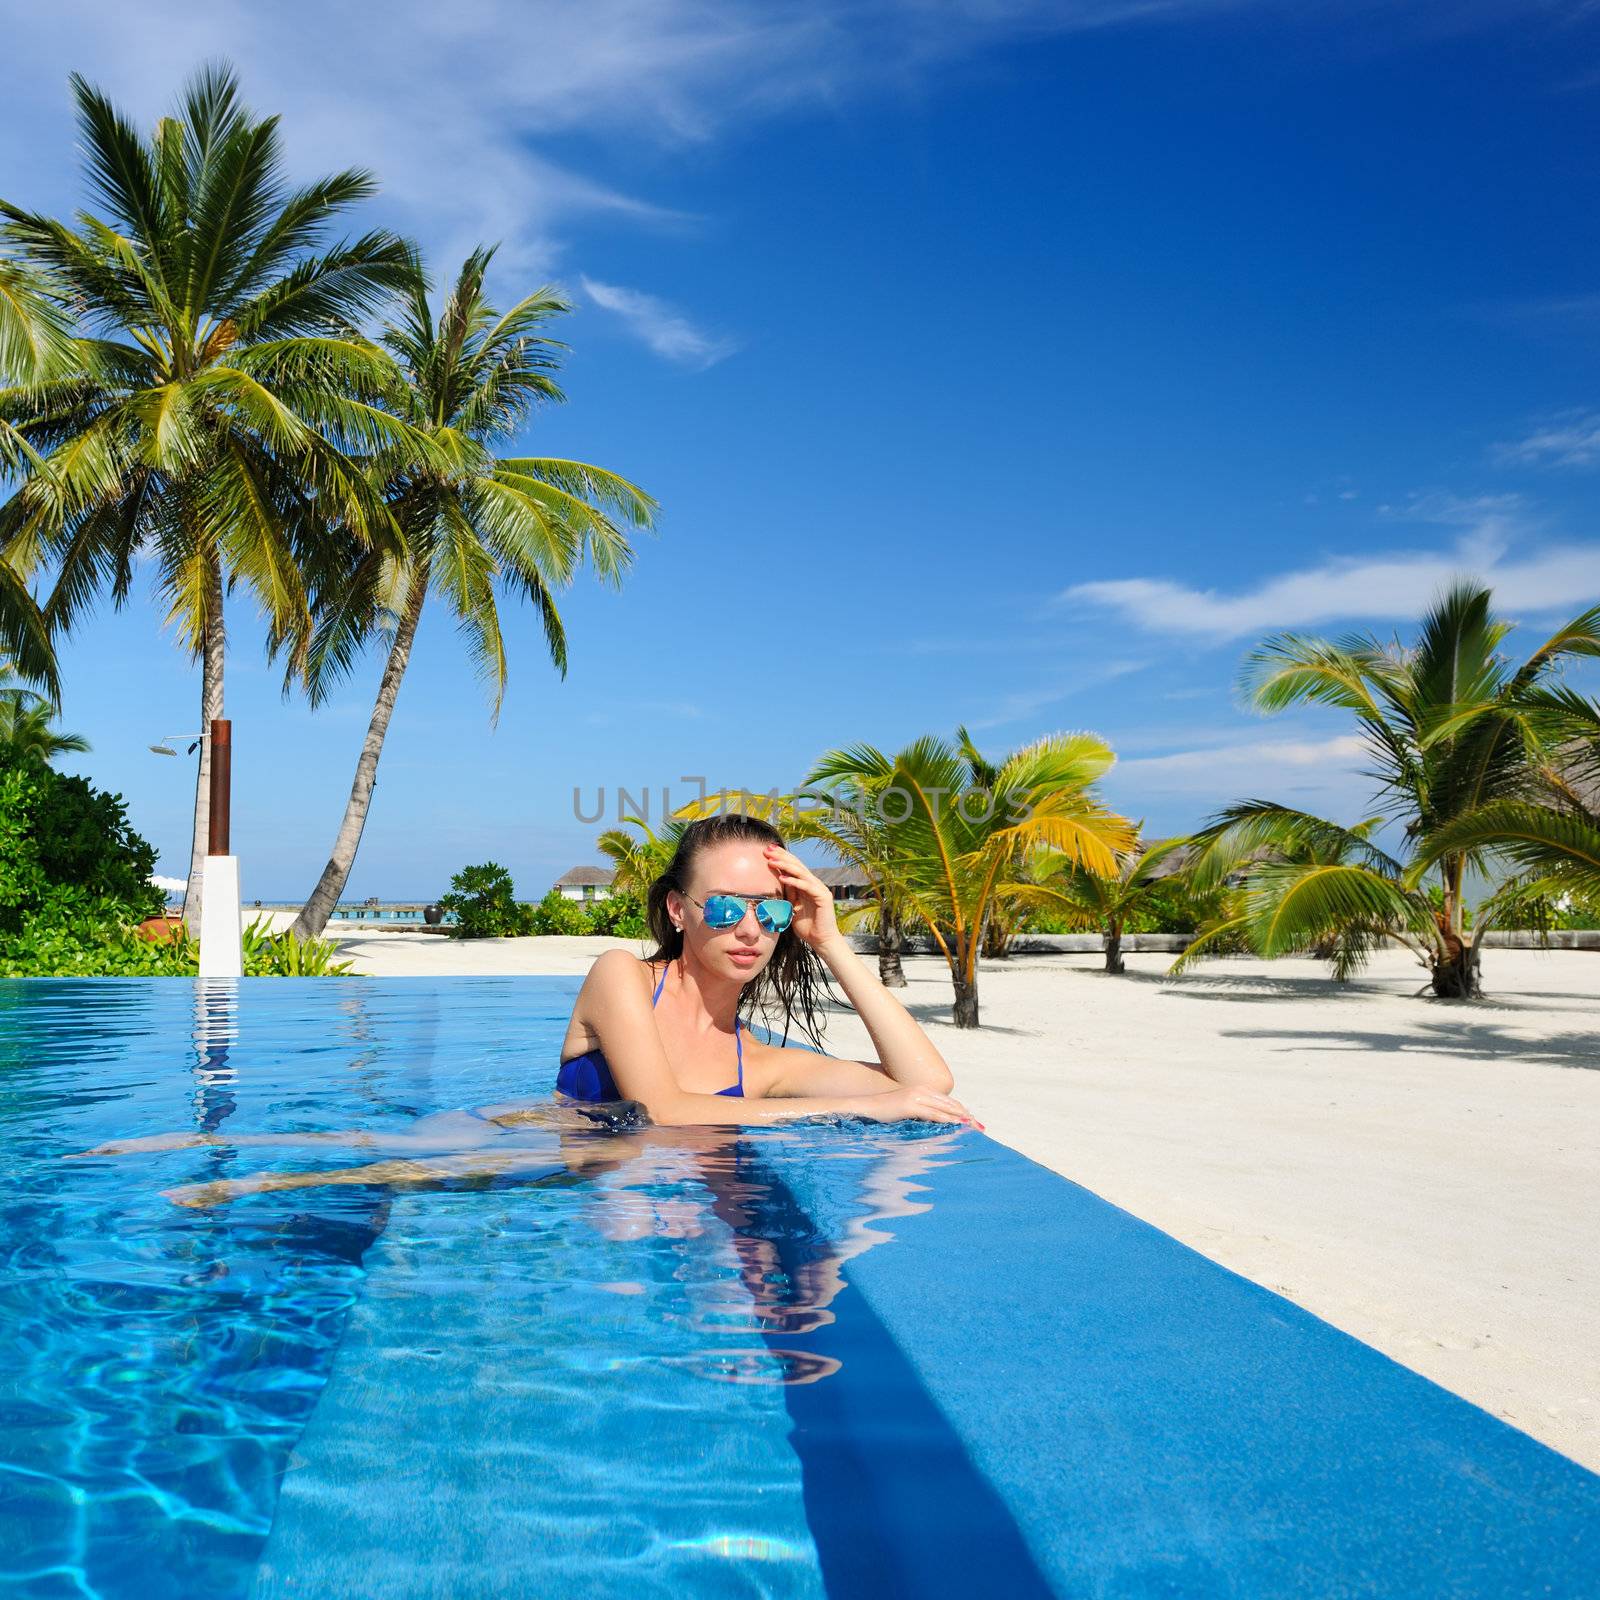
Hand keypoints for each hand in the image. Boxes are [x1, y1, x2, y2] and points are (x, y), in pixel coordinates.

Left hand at [762, 842, 842, 950]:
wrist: (822, 940)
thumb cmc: (807, 926)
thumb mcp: (792, 907)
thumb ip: (788, 894)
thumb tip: (777, 881)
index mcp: (807, 885)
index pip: (794, 866)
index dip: (782, 857)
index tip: (767, 851)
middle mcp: (815, 884)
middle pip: (797, 865)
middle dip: (782, 856)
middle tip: (767, 849)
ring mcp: (820, 889)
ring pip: (801, 873)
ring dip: (785, 866)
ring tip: (771, 861)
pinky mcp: (823, 897)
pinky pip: (806, 886)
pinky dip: (794, 881)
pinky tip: (782, 878)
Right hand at [851, 1085, 982, 1128]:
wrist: (866, 1107)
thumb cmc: (883, 1111)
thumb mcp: (905, 1110)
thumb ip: (920, 1113)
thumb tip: (932, 1122)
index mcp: (922, 1090)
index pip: (948, 1101)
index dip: (962, 1111)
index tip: (973, 1121)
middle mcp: (922, 1091)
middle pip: (951, 1104)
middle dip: (967, 1116)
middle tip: (980, 1127)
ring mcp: (916, 1097)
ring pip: (946, 1108)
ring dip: (962, 1118)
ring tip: (974, 1127)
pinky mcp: (910, 1105)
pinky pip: (934, 1114)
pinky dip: (948, 1119)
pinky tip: (957, 1124)